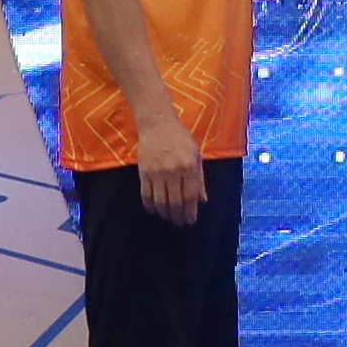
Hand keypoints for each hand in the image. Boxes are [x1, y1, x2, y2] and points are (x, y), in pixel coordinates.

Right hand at [135, 110, 208, 225]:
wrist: (157, 124)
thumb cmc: (181, 139)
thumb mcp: (196, 155)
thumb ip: (199, 178)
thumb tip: (202, 200)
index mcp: (190, 166)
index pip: (190, 196)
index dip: (190, 211)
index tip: (190, 220)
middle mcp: (174, 171)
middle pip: (175, 202)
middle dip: (178, 216)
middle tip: (180, 222)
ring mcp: (157, 173)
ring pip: (160, 201)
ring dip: (165, 213)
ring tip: (169, 218)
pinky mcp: (143, 172)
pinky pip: (146, 195)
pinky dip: (150, 205)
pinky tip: (154, 209)